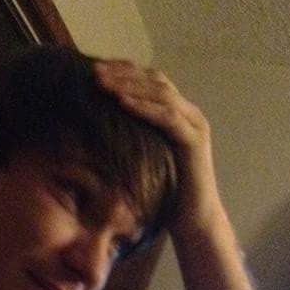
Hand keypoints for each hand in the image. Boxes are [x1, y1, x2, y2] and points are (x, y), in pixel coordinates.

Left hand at [93, 60, 224, 235]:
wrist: (193, 220)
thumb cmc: (165, 196)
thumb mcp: (142, 161)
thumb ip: (131, 140)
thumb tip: (95, 131)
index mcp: (175, 114)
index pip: (149, 81)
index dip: (123, 71)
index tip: (94, 68)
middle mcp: (188, 113)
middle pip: (154, 80)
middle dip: (123, 72)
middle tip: (94, 70)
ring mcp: (194, 124)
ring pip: (161, 93)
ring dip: (129, 85)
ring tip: (103, 82)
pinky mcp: (195, 140)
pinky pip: (168, 117)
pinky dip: (144, 107)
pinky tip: (122, 102)